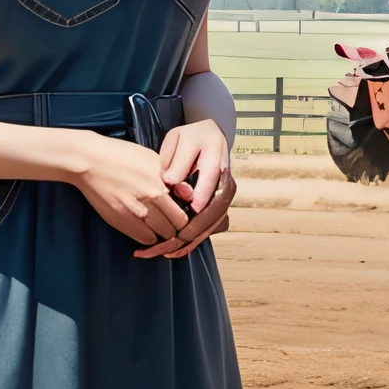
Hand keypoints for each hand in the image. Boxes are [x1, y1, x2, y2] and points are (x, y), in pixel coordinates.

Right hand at [69, 133, 189, 245]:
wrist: (91, 161)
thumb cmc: (121, 155)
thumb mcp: (152, 158)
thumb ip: (170, 175)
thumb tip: (185, 190)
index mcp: (162, 182)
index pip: (184, 210)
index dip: (186, 213)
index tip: (183, 212)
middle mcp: (152, 199)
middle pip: (176, 225)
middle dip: (177, 225)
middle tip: (174, 222)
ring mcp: (136, 212)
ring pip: (161, 234)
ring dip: (163, 232)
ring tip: (161, 226)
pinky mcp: (122, 221)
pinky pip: (144, 238)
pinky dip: (149, 237)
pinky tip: (148, 229)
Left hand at [134, 120, 233, 260]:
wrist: (211, 136)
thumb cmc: (193, 138)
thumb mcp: (181, 139)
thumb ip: (176, 160)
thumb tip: (170, 182)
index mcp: (216, 163)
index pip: (209, 187)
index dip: (196, 204)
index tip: (180, 223)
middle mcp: (225, 184)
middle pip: (212, 214)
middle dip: (188, 233)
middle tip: (163, 245)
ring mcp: (224, 197)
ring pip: (211, 225)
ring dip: (189, 242)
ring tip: (164, 252)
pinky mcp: (219, 206)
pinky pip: (209, 227)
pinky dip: (193, 241)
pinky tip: (176, 251)